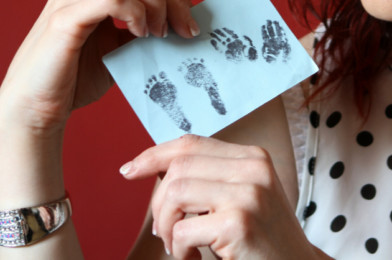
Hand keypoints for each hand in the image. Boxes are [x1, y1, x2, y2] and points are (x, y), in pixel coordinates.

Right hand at [0, 0, 199, 133]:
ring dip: (157, 4)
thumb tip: (180, 24)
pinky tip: (140, 34)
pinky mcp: (64, 18)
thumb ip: (140, 30)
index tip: (192, 24)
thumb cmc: (75, 79)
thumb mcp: (118, 48)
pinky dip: (135, 13)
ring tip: (161, 33)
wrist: (35, 109)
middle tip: (187, 30)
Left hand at [121, 134, 318, 259]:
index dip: (154, 155)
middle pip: (178, 168)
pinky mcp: (239, 223)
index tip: (129, 170)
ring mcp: (248, 194)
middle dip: (159, 203)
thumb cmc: (262, 237)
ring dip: (166, 227)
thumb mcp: (243, 195)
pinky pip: (182, 230)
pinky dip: (178, 249)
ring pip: (175, 193)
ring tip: (180, 246)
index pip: (191, 144)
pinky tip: (194, 257)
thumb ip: (212, 177)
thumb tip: (156, 168)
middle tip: (167, 231)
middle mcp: (253, 168)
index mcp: (253, 156)